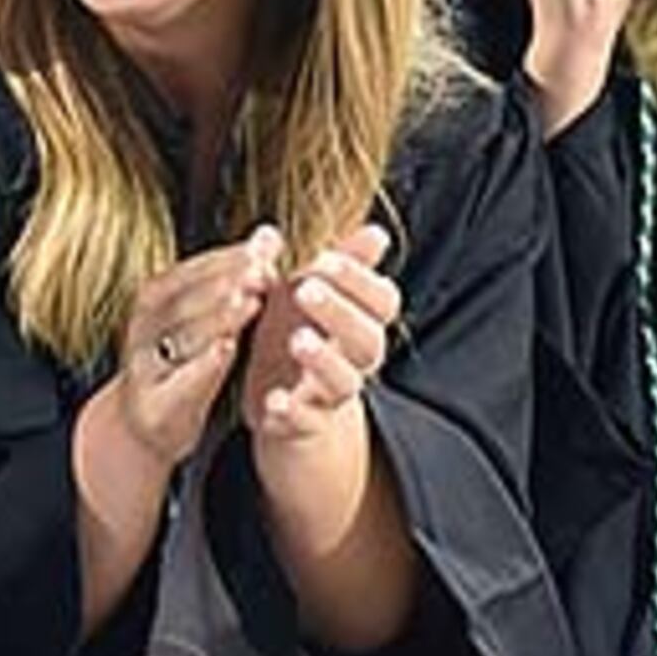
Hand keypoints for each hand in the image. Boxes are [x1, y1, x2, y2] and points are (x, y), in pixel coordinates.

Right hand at [107, 227, 276, 467]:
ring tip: (249, 302)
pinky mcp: (154, 407)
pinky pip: (178, 384)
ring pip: (181, 339)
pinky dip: (201, 366)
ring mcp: (145, 368)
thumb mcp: (205, 315)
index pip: (191, 271)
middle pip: (184, 301)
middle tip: (262, 270)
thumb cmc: (182, 359)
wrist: (145, 422)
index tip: (265, 247)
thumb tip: (271, 233)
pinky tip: (227, 350)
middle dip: (224, 283)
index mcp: (154, 300)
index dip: (227, 258)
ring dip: (216, 318)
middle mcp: (142, 330)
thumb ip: (236, 276)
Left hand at [240, 224, 397, 449]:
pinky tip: (273, 399)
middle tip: (306, 289)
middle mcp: (357, 360)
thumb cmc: (302, 331)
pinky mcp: (305, 423)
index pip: (383, 301)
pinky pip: (306, 421)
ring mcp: (332, 393)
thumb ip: (345, 263)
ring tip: (297, 340)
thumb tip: (378, 232)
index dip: (358, 279)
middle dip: (339, 312)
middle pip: (368, 339)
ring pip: (344, 382)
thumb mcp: (316, 293)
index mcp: (363, 322)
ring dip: (323, 360)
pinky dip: (292, 412)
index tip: (323, 257)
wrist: (285, 400)